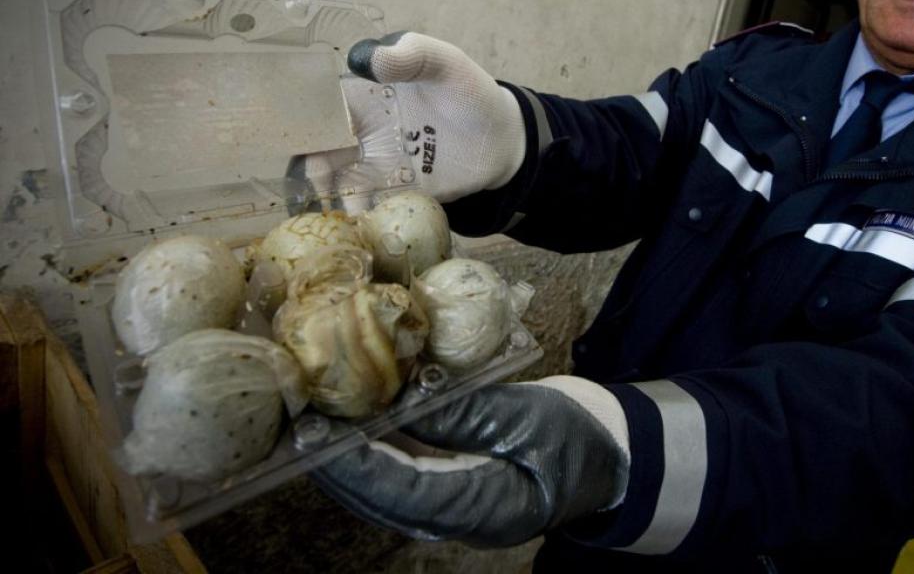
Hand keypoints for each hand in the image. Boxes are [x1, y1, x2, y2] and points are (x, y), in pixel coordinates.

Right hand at [291, 32, 526, 205]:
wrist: (503, 139)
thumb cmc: (469, 92)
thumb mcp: (445, 62)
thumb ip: (412, 54)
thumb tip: (368, 60)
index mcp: (364, 95)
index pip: (323, 106)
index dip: (307, 119)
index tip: (304, 134)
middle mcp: (361, 133)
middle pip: (321, 150)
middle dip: (312, 166)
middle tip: (318, 179)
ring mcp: (376, 167)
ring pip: (338, 184)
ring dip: (332, 198)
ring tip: (338, 211)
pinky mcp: (394, 194)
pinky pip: (368, 208)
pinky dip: (360, 218)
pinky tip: (362, 226)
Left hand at [313, 375, 630, 545]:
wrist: (611, 454)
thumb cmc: (580, 436)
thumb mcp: (530, 416)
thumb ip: (468, 412)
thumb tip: (405, 397)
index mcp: (488, 510)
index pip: (408, 493)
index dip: (360, 469)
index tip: (322, 441)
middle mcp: (462, 518)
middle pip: (386, 500)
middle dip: (339, 469)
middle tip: (301, 430)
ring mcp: (456, 508)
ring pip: (388, 491)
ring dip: (350, 462)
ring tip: (315, 426)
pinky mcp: (453, 488)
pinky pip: (403, 476)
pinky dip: (376, 453)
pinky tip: (354, 425)